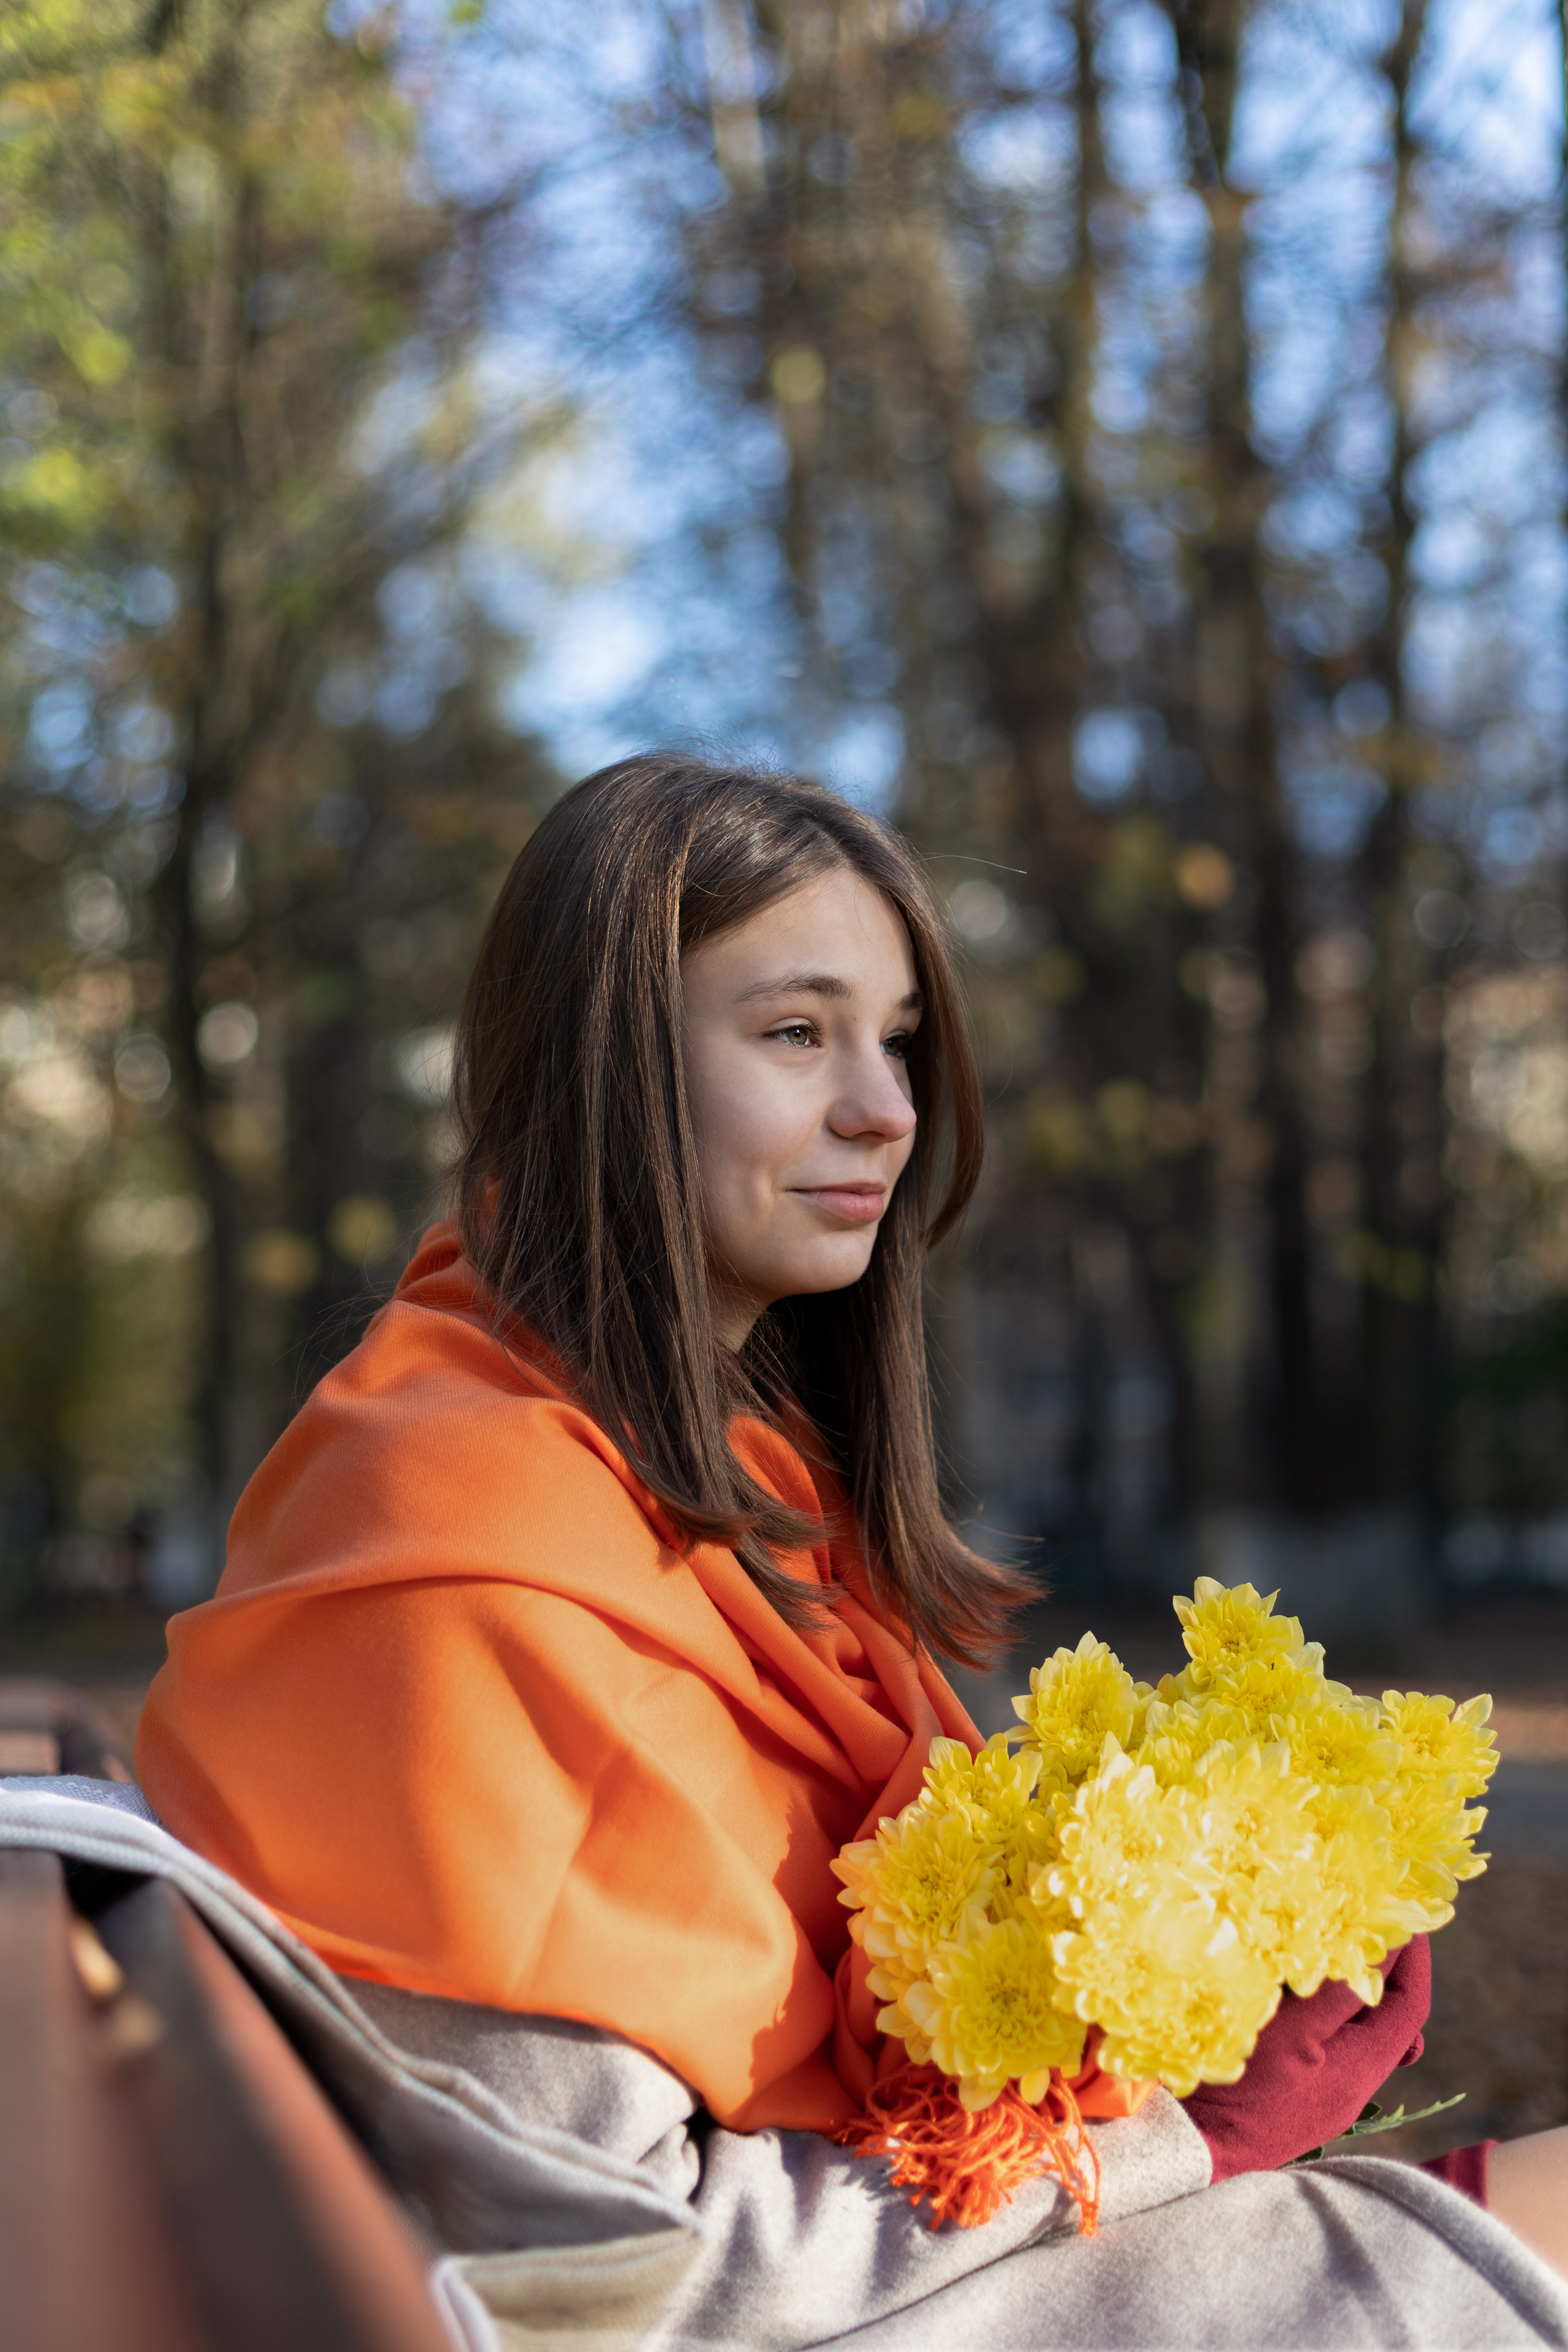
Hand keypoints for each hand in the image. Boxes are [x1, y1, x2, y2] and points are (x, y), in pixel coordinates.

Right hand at [1179, 1935, 1430, 2182]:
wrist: (1196, 2149)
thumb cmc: (1243, 2086)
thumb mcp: (1293, 2031)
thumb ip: (1341, 1993)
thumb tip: (1384, 1949)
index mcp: (1363, 2067)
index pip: (1410, 2005)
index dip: (1413, 1956)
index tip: (1404, 1912)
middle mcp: (1355, 2084)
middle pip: (1389, 2018)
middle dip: (1385, 1965)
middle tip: (1367, 1920)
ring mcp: (1327, 2093)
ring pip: (1357, 2029)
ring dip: (1352, 1985)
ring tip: (1332, 1943)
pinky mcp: (1299, 2094)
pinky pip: (1328, 2042)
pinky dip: (1325, 2008)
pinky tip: (1298, 1990)